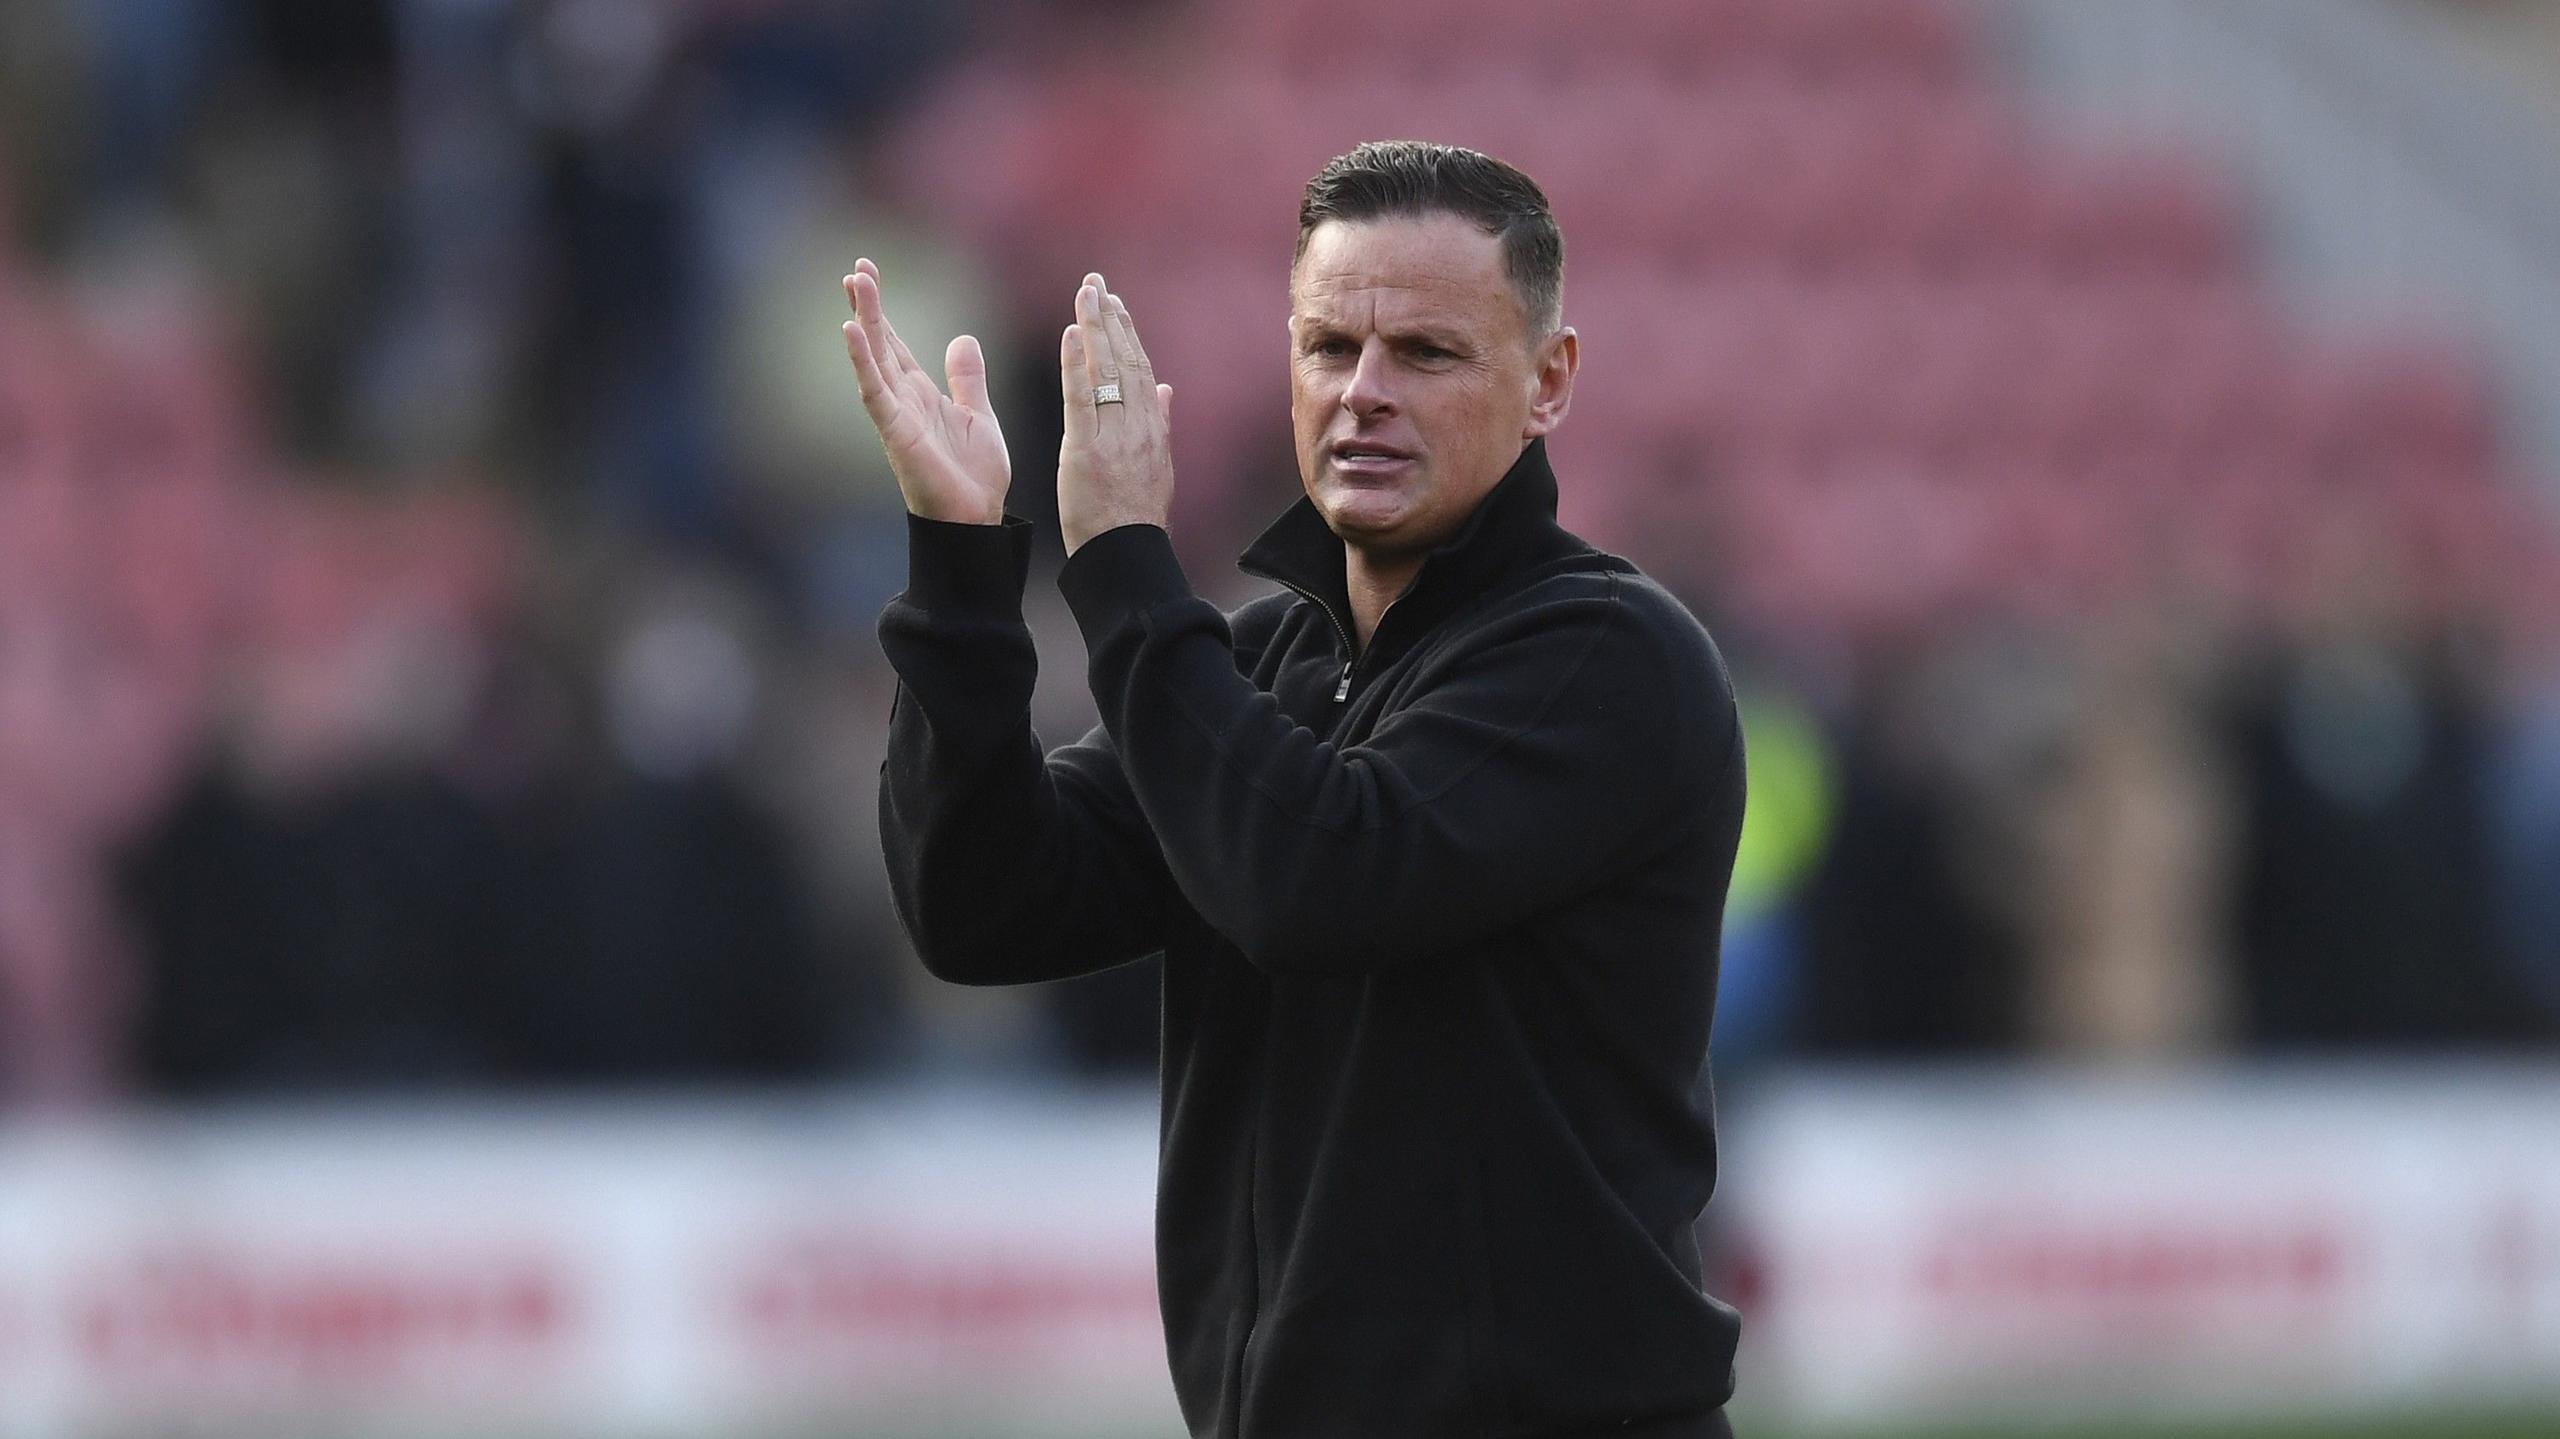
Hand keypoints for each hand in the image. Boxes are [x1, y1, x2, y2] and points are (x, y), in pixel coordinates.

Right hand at [840, 258, 1008, 524]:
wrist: (976, 517)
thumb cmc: (974, 475)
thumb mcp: (978, 414)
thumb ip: (967, 378)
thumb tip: (962, 338)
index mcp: (921, 394)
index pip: (896, 344)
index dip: (882, 312)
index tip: (869, 274)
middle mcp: (903, 399)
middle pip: (880, 343)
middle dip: (869, 306)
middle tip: (856, 268)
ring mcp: (895, 414)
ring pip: (874, 358)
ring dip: (864, 321)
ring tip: (855, 284)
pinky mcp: (895, 431)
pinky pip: (874, 391)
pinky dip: (862, 361)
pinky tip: (851, 331)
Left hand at [1057, 272, 1176, 553]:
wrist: (1126, 552)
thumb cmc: (1135, 516)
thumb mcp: (1159, 467)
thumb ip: (1160, 423)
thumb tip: (1165, 389)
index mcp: (1153, 429)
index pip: (1140, 370)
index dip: (1128, 334)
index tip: (1117, 305)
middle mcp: (1138, 426)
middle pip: (1125, 361)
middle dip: (1111, 319)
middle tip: (1096, 283)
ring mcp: (1114, 437)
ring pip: (1106, 372)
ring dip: (1095, 328)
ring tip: (1085, 294)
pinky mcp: (1086, 450)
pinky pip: (1081, 399)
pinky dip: (1075, 364)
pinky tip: (1070, 334)